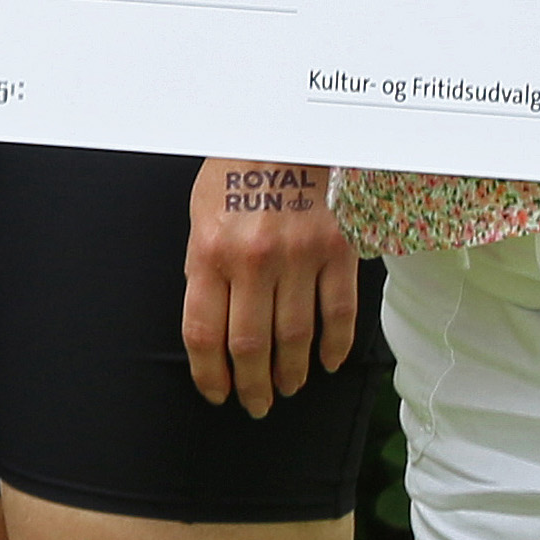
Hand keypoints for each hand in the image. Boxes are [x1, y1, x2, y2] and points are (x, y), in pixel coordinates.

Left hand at [180, 158, 361, 414]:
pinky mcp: (335, 252)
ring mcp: (298, 258)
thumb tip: (211, 326)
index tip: (216, 393)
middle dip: (252, 386)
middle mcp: (252, 261)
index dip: (209, 374)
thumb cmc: (233, 176)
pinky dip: (335, 347)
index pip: (204, 333)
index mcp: (209, 252)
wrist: (283, 134)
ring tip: (287, 389)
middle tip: (256, 405)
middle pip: (250, 346)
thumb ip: (204, 270)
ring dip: (292, 374)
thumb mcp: (200, 217)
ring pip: (296, 338)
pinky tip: (329, 364)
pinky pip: (339, 313)